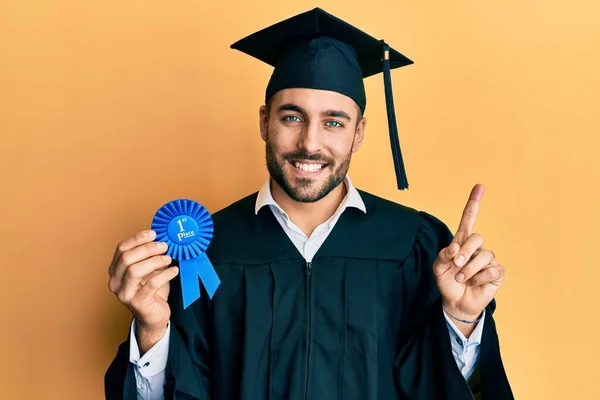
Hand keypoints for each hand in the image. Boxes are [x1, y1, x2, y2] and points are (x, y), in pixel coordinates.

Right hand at [108, 230, 178, 351]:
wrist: (154, 315)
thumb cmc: (152, 289)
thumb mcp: (150, 269)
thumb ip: (150, 255)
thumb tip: (161, 238)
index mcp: (115, 270)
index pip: (121, 248)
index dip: (137, 239)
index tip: (154, 233)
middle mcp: (115, 282)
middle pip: (127, 258)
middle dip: (148, 249)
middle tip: (164, 246)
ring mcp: (124, 294)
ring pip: (135, 271)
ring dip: (155, 261)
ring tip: (169, 259)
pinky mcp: (137, 303)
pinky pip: (151, 285)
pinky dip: (165, 275)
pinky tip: (174, 271)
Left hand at [433, 184, 504, 319]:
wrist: (455, 302)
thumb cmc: (447, 282)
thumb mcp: (438, 268)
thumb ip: (443, 255)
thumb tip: (455, 249)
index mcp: (461, 242)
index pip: (469, 219)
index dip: (474, 203)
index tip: (480, 186)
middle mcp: (477, 248)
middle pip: (477, 238)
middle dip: (465, 252)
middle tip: (456, 265)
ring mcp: (488, 260)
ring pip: (484, 256)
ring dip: (469, 270)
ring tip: (462, 279)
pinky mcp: (497, 272)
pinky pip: (492, 270)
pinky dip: (479, 279)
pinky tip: (474, 283)